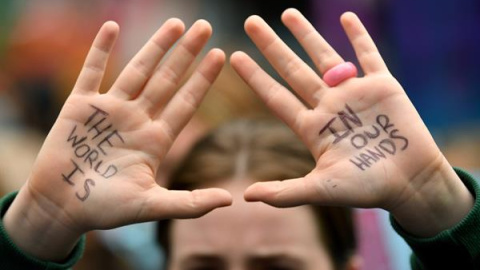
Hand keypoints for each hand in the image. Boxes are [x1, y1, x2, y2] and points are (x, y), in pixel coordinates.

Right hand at [4, 19, 230, 260]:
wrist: (61, 208)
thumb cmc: (106, 210)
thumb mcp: (151, 206)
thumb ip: (190, 203)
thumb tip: (231, 199)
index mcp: (156, 140)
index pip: (186, 103)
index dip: (203, 79)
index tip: (221, 55)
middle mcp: (137, 119)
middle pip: (167, 80)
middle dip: (186, 54)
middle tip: (205, 27)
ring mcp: (110, 110)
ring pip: (137, 70)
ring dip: (155, 46)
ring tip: (176, 23)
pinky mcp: (80, 106)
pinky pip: (92, 71)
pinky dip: (100, 49)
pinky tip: (112, 25)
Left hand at [231, 9, 472, 236]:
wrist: (411, 183)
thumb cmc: (367, 189)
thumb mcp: (322, 189)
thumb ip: (285, 193)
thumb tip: (245, 197)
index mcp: (312, 127)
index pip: (276, 96)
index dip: (255, 77)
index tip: (234, 56)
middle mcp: (329, 106)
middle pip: (293, 69)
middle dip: (272, 46)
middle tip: (251, 21)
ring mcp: (354, 94)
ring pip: (325, 57)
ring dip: (306, 34)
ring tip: (286, 13)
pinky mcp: (383, 86)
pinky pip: (368, 55)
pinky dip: (359, 36)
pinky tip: (345, 16)